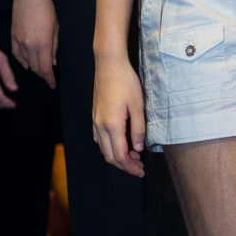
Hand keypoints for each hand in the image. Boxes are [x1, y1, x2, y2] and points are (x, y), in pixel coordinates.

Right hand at [10, 0, 58, 87]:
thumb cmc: (46, 7)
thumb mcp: (56, 27)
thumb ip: (54, 47)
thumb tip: (53, 62)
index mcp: (43, 43)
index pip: (46, 68)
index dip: (49, 79)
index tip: (52, 85)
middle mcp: (30, 45)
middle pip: (35, 68)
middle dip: (43, 74)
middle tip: (48, 76)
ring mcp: (19, 41)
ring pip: (25, 62)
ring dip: (33, 68)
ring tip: (39, 70)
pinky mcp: (12, 36)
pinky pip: (16, 54)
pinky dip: (21, 61)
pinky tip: (25, 64)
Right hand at [92, 59, 145, 176]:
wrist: (109, 65)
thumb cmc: (126, 82)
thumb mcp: (138, 106)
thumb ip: (138, 130)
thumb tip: (138, 149)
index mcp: (112, 125)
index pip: (120, 156)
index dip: (131, 167)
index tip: (141, 171)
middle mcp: (100, 126)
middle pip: (110, 156)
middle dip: (125, 165)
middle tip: (139, 166)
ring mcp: (95, 121)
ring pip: (103, 149)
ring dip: (117, 156)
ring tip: (133, 155)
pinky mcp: (95, 116)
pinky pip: (99, 139)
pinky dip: (109, 147)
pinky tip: (120, 142)